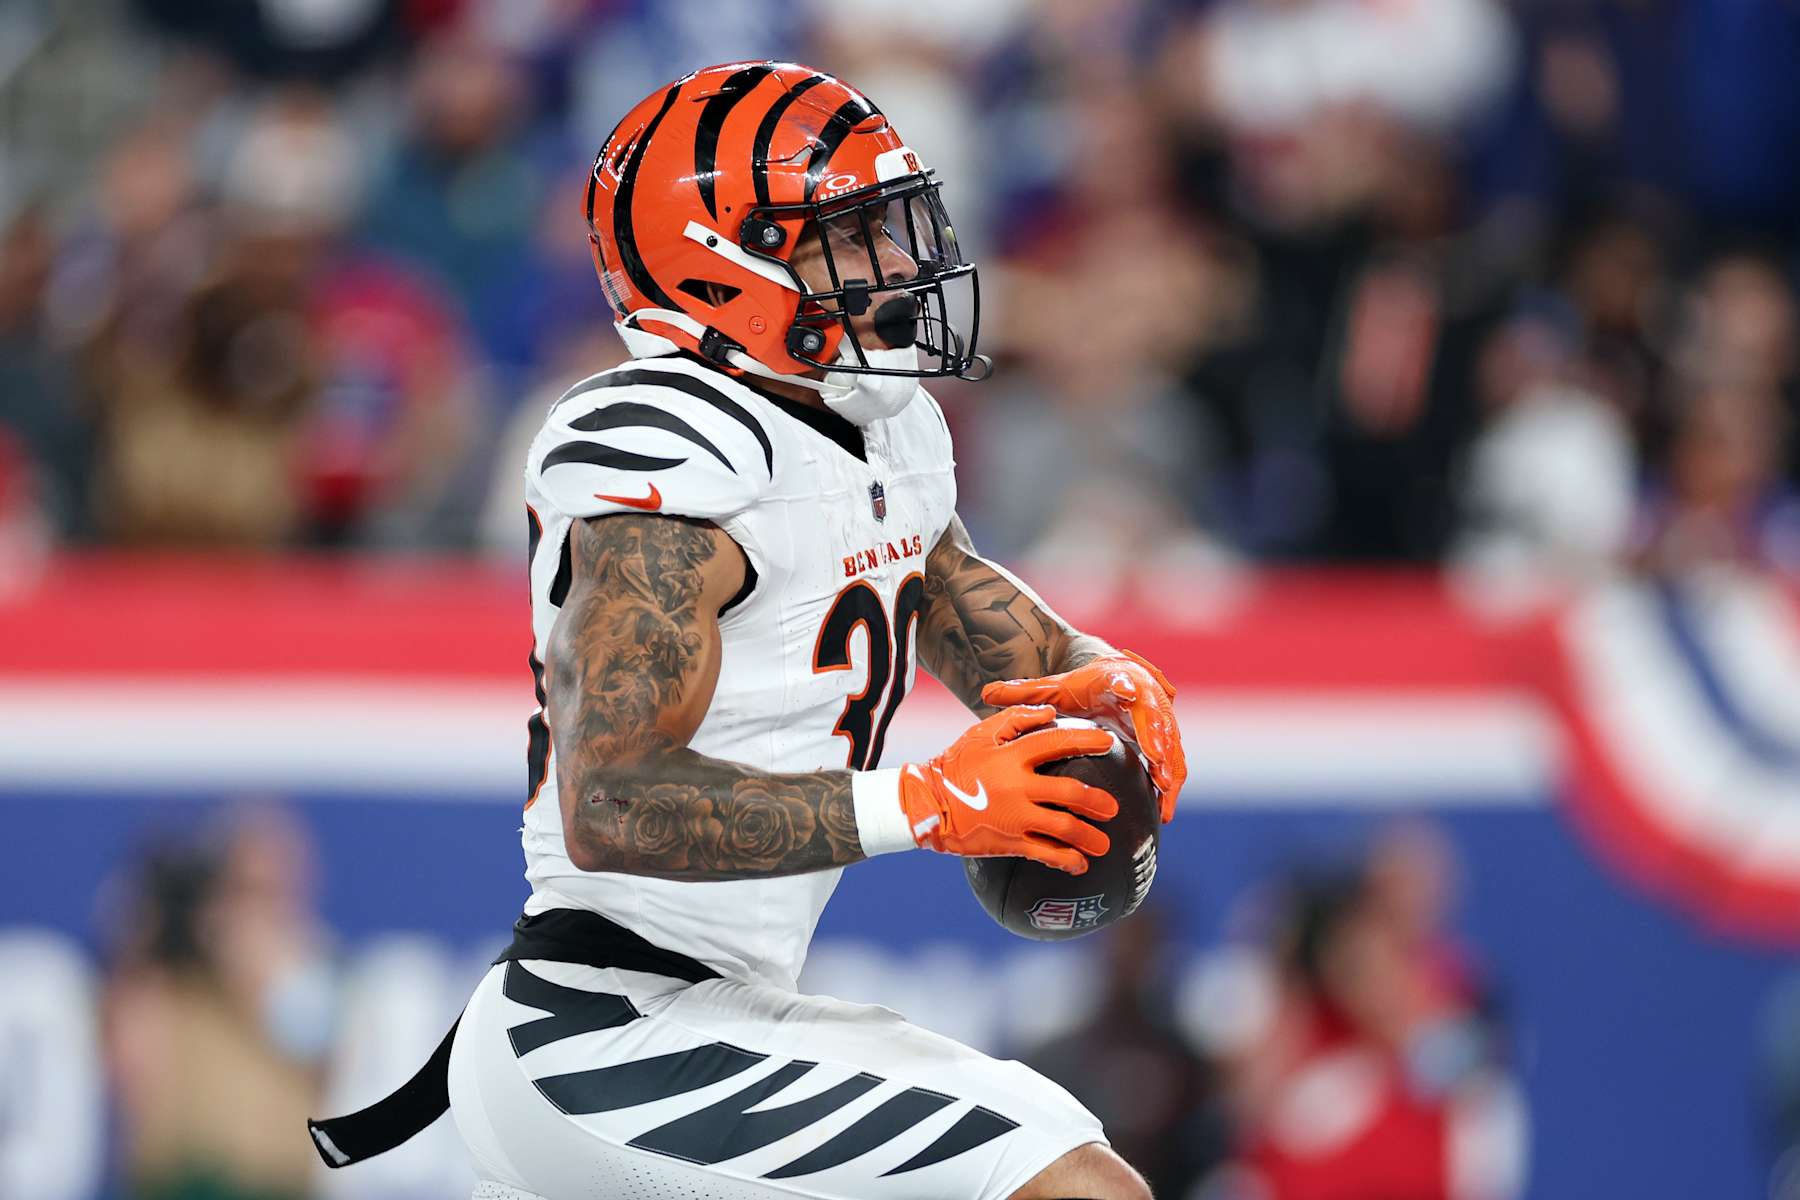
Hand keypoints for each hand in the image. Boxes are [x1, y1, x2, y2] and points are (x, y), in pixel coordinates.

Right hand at [898, 705, 1118, 874]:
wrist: (926, 804)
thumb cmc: (954, 765)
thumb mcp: (979, 735)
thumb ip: (1015, 719)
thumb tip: (1049, 712)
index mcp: (1012, 756)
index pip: (1056, 743)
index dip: (1085, 741)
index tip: (1109, 743)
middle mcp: (1018, 786)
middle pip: (1070, 792)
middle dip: (1097, 801)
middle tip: (1113, 808)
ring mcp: (1015, 817)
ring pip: (1063, 828)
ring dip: (1089, 837)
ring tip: (1104, 845)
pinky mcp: (1010, 842)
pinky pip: (1045, 853)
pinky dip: (1066, 860)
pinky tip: (1079, 864)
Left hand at [981, 649, 1186, 821]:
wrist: (1113, 682)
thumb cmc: (1082, 687)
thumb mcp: (1054, 688)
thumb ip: (1024, 693)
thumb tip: (985, 692)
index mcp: (1117, 679)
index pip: (1123, 680)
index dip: (1126, 687)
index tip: (1126, 694)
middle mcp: (1145, 697)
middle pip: (1157, 716)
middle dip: (1159, 736)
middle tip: (1156, 758)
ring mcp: (1160, 721)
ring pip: (1171, 745)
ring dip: (1170, 770)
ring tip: (1164, 799)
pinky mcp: (1165, 742)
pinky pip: (1173, 765)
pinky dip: (1170, 787)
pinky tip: (1163, 815)